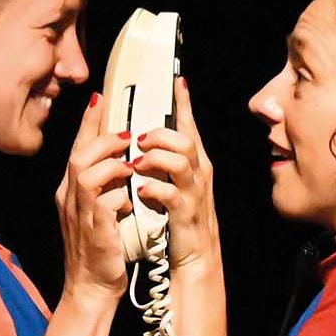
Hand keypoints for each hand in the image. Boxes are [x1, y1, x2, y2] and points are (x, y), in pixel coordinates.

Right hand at [56, 92, 132, 300]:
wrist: (92, 288)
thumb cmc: (100, 249)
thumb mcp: (99, 210)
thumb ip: (104, 185)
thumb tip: (122, 160)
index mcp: (70, 191)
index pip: (77, 148)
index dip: (88, 122)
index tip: (101, 97)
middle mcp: (70, 200)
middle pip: (78, 156)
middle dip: (103, 139)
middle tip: (127, 134)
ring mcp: (79, 215)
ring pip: (86, 174)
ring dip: (111, 165)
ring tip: (130, 163)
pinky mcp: (94, 232)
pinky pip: (103, 203)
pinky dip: (118, 196)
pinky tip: (129, 199)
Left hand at [131, 78, 219, 269]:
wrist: (197, 254)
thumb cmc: (183, 216)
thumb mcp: (178, 183)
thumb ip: (167, 161)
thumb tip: (146, 140)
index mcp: (195, 163)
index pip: (190, 126)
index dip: (185, 103)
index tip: (178, 80)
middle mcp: (198, 173)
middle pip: (185, 140)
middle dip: (161, 135)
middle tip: (139, 140)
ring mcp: (194, 193)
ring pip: (180, 162)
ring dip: (155, 158)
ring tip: (136, 164)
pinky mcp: (186, 213)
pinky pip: (172, 194)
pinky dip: (155, 189)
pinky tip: (141, 190)